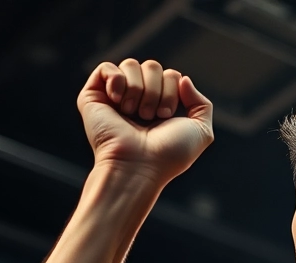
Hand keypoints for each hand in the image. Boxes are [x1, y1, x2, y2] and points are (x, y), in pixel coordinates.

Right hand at [76, 59, 213, 184]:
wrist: (138, 166)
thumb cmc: (168, 155)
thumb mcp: (200, 131)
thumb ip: (202, 104)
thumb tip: (183, 78)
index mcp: (159, 104)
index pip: (170, 74)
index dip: (172, 91)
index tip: (165, 117)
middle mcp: (137, 98)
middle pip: (152, 66)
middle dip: (156, 91)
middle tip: (149, 117)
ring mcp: (114, 97)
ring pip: (131, 64)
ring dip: (137, 90)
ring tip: (133, 114)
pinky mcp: (93, 96)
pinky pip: (107, 67)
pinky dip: (116, 80)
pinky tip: (117, 101)